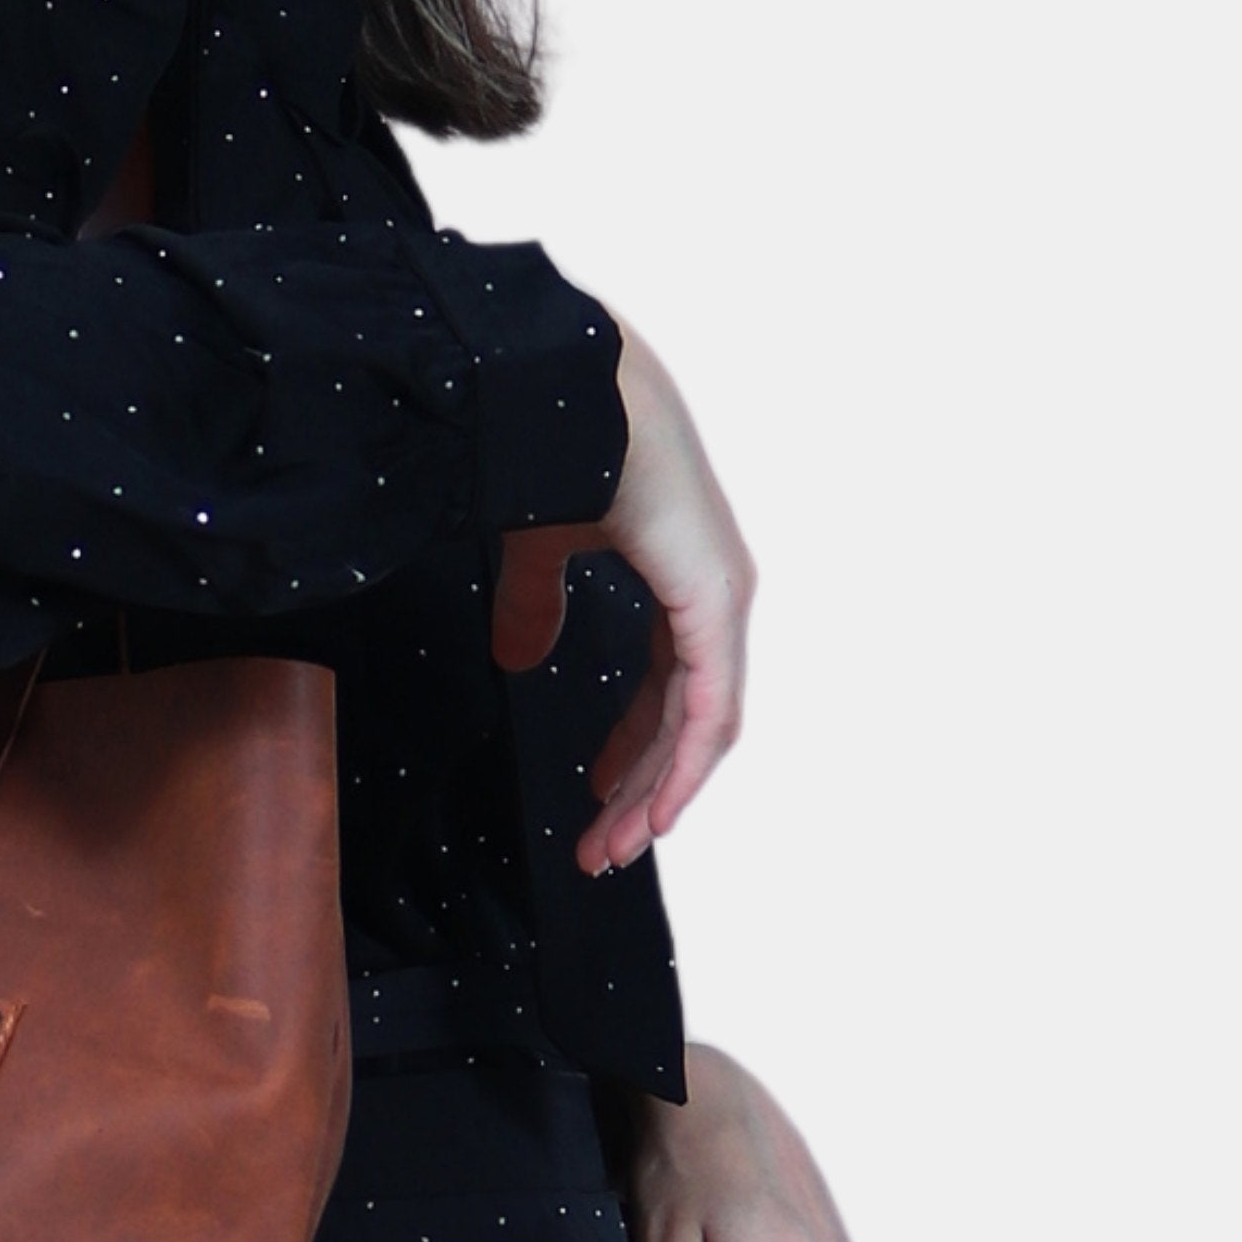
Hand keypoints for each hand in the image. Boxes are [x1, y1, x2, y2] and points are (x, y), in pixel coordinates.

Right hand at [491, 320, 752, 876]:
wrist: (571, 395)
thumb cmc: (561, 448)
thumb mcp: (541, 548)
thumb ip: (537, 604)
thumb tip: (519, 657)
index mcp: (682, 578)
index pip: (670, 689)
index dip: (635, 752)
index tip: (598, 798)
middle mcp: (715, 595)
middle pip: (687, 722)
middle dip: (643, 790)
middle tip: (605, 846)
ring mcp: (722, 600)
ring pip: (702, 728)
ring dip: (659, 793)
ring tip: (616, 845)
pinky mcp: (715, 605)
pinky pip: (708, 709)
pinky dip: (683, 767)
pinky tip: (657, 809)